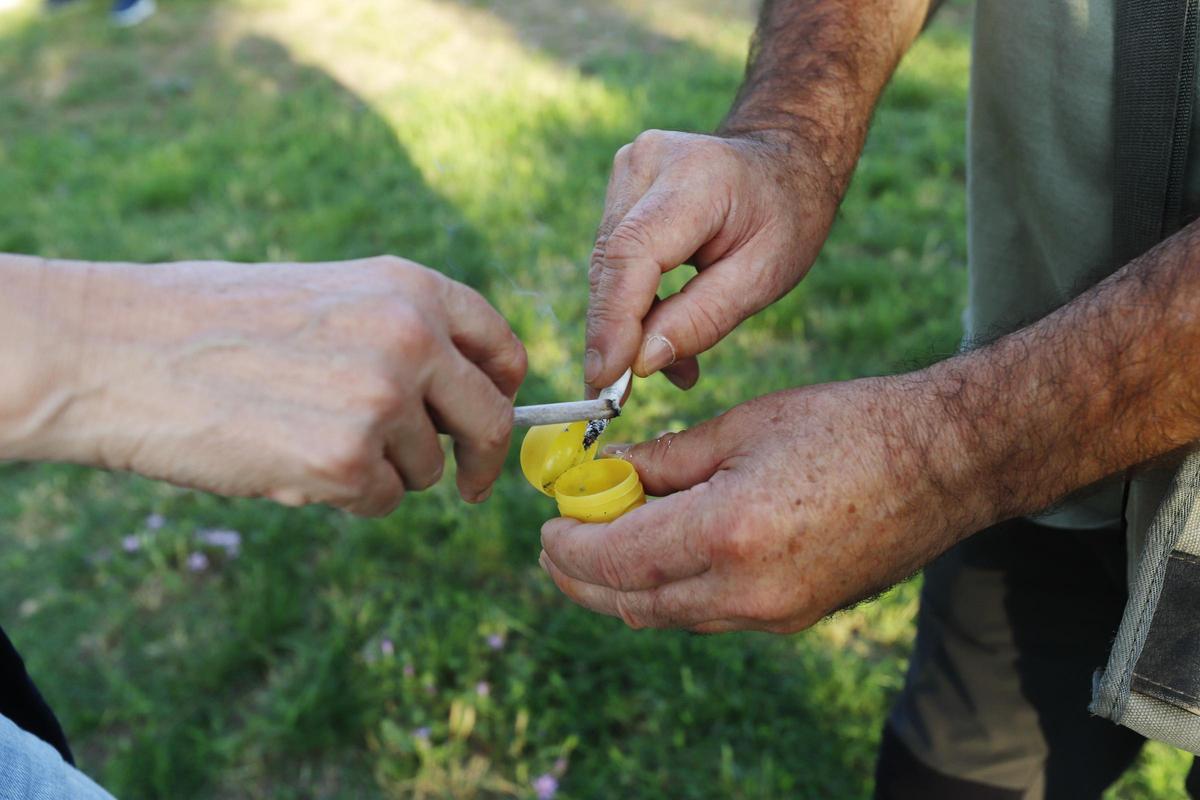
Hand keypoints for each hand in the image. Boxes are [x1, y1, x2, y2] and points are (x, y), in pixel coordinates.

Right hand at [12, 256, 525, 515]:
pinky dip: (344, 497)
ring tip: (308, 435)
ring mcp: (383, 400)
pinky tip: (289, 460)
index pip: (502, 346)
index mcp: (410, 287)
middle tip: (467, 483)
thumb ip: (404, 334)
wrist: (120, 349)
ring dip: (384, 471)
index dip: (506, 390)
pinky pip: (381, 502)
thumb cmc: (216, 322)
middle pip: (490, 420)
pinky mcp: (348, 461)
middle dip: (479, 458)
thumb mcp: (330, 296)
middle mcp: (411, 338)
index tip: (497, 416)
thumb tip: (464, 394)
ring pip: (428, 470)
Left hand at [539, 378, 987, 632]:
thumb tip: (609, 473)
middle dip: (582, 576)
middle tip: (558, 543)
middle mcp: (747, 590)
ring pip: (667, 615)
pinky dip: (669, 591)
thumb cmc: (847, 426)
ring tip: (605, 539)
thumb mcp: (744, 426)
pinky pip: (707, 614)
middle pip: (631, 603)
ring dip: (624, 586)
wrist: (945, 465)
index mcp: (728, 532)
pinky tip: (663, 550)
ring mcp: (773, 614)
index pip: (613, 559)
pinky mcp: (793, 617)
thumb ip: (665, 459)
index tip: (547, 523)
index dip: (568, 544)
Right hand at [585, 129, 837, 390]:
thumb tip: (641, 363)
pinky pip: (612, 259)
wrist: (784, 160)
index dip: (613, 321)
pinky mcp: (620, 188)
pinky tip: (656, 336)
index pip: (632, 255)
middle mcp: (647, 164)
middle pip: (611, 265)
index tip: (604, 379)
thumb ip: (703, 319)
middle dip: (613, 336)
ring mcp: (628, 170)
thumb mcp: (764, 277)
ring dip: (623, 325)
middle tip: (619, 396)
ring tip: (663, 367)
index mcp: (695, 177)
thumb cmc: (785, 217)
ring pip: (605, 268)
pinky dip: (628, 303)